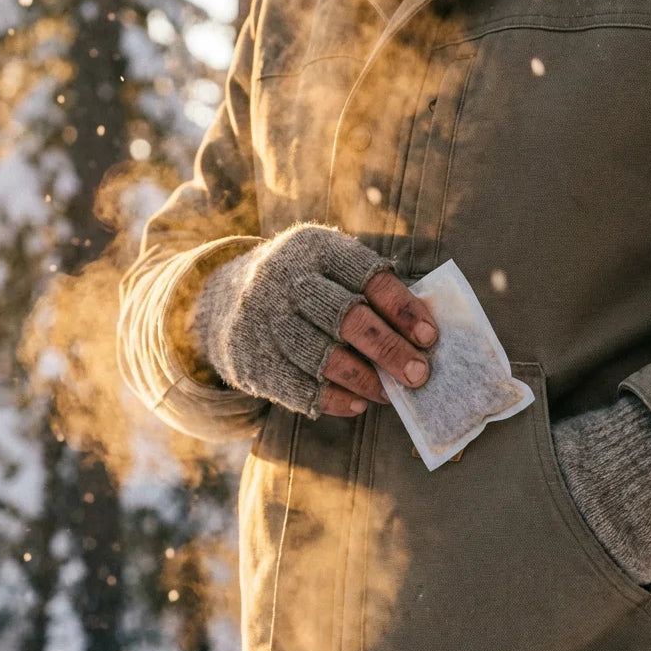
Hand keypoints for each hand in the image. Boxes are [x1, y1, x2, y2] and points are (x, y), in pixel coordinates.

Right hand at [195, 224, 437, 417]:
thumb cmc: (302, 286)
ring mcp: (263, 319)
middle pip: (348, 318)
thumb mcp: (329, 267)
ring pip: (324, 358)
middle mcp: (285, 278)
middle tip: (419, 375)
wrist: (221, 299)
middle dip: (390, 350)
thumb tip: (424, 334)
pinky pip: (299, 387)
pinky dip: (335, 399)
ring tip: (391, 392)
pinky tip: (359, 403)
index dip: (403, 309)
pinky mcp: (250, 358)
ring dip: (365, 380)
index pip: (368, 277)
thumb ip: (373, 291)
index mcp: (315, 248)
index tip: (429, 338)